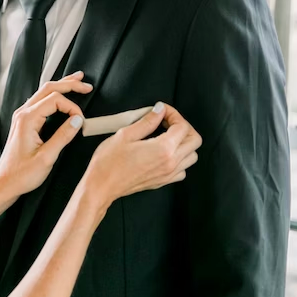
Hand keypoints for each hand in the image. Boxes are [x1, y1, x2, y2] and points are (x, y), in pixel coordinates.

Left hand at [0, 72, 91, 196]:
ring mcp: (22, 116)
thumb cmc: (22, 174)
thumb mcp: (46, 158)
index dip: (72, 106)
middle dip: (69, 84)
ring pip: (43, 92)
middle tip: (86, 84)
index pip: (55, 100)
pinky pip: (40, 101)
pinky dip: (54, 95)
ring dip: (61, 86)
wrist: (5, 183)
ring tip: (77, 81)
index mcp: (27, 119)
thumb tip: (78, 120)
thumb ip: (63, 137)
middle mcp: (23, 113)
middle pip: (48, 89)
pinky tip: (62, 95)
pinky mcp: (24, 122)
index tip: (82, 120)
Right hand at [84, 103, 201, 210]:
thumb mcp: (125, 134)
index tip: (161, 111)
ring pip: (192, 156)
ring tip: (168, 136)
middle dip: (184, 127)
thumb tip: (159, 110)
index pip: (182, 126)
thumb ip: (147, 121)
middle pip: (195, 140)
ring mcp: (168, 174)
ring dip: (184, 143)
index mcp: (163, 149)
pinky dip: (180, 159)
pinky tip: (165, 152)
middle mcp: (170, 162)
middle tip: (168, 122)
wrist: (102, 185)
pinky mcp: (163, 181)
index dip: (173, 114)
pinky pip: (183, 169)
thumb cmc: (109, 162)